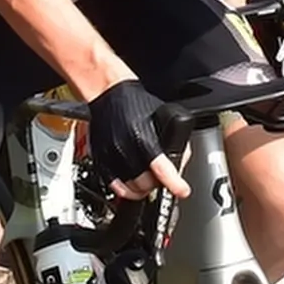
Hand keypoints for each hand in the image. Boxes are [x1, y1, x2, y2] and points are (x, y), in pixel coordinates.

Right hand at [89, 79, 184, 201]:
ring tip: (150, 183)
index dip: (174, 183)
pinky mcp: (100, 160)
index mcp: (141, 135)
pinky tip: (133, 187)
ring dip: (144, 190)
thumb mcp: (163, 115)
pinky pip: (113, 186)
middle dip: (159, 184)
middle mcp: (124, 147)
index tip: (182, 191)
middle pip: (146, 183)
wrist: (107, 93)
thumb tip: (181, 160)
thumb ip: (174, 138)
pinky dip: (126, 191)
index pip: (160, 167)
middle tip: (164, 179)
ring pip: (131, 189)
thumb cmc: (135, 102)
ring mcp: (110, 156)